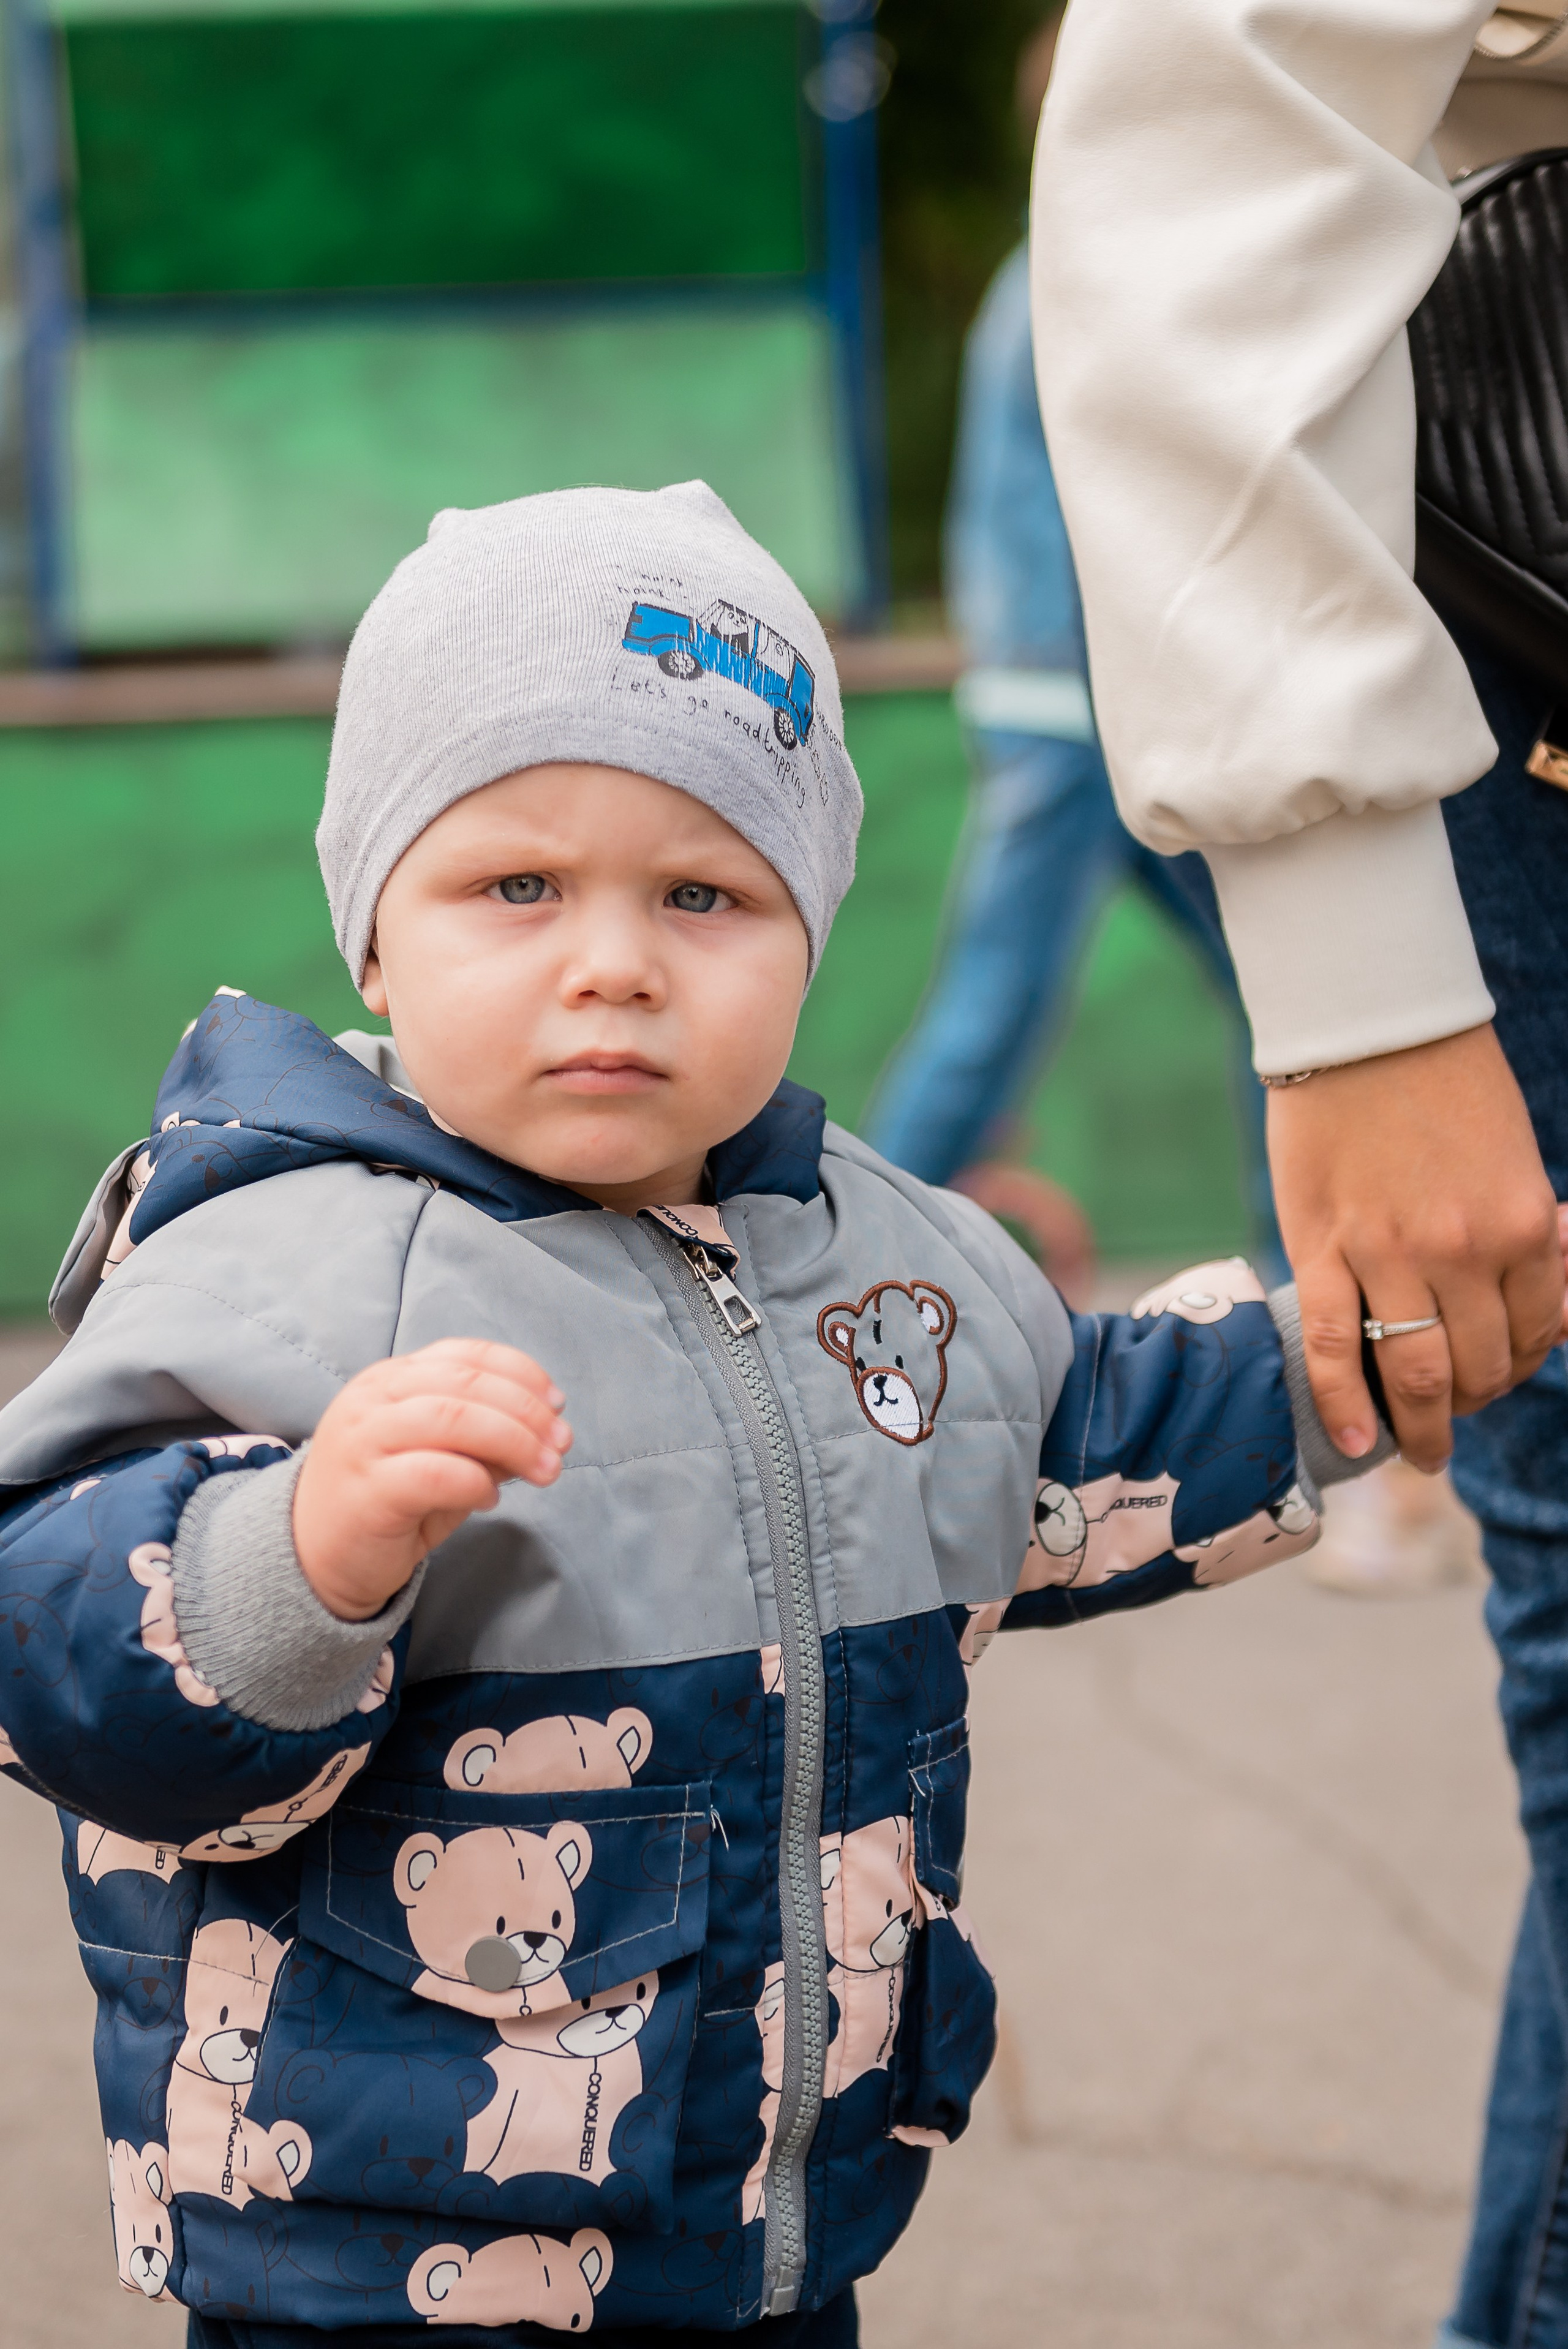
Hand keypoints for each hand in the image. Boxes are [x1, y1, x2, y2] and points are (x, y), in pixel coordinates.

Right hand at [292, 1340, 571, 1620]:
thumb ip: (483, 1437)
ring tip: (546, 1470)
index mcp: (391, 1378)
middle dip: (527, 1411)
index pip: (465, 1355)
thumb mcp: (439, 1455)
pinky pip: (435, 1473)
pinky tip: (490, 1498)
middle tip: (562, 1443)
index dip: (521, 1373)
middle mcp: (373, 1398)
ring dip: (514, 1442)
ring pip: (453, 1418)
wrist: (314, 1558)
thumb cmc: (387, 1500)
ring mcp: (364, 1441)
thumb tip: (545, 1431)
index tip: (557, 1402)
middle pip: (466, 1384)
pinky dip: (475, 1481)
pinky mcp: (367, 1490)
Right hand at [1267, 1023, 1562, 1473]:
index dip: (1520, 1366)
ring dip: (1420, 1426)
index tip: (1497, 1375)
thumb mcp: (1513, 1158)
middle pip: (1477, 1363)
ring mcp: (1390, 1253)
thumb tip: (1533, 1303)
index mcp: (1524, 1224)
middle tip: (1453, 1419)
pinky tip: (1357, 1440)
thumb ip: (1520, 1233)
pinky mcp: (1323, 1247)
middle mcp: (1465, 1250)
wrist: (1365, 1022)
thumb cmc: (1444, 1081)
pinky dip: (1344, 1403)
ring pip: (1413, 1370)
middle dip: (1471, 1401)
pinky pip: (1333, 1345)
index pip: (1537, 1334)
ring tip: (1418, 1451)